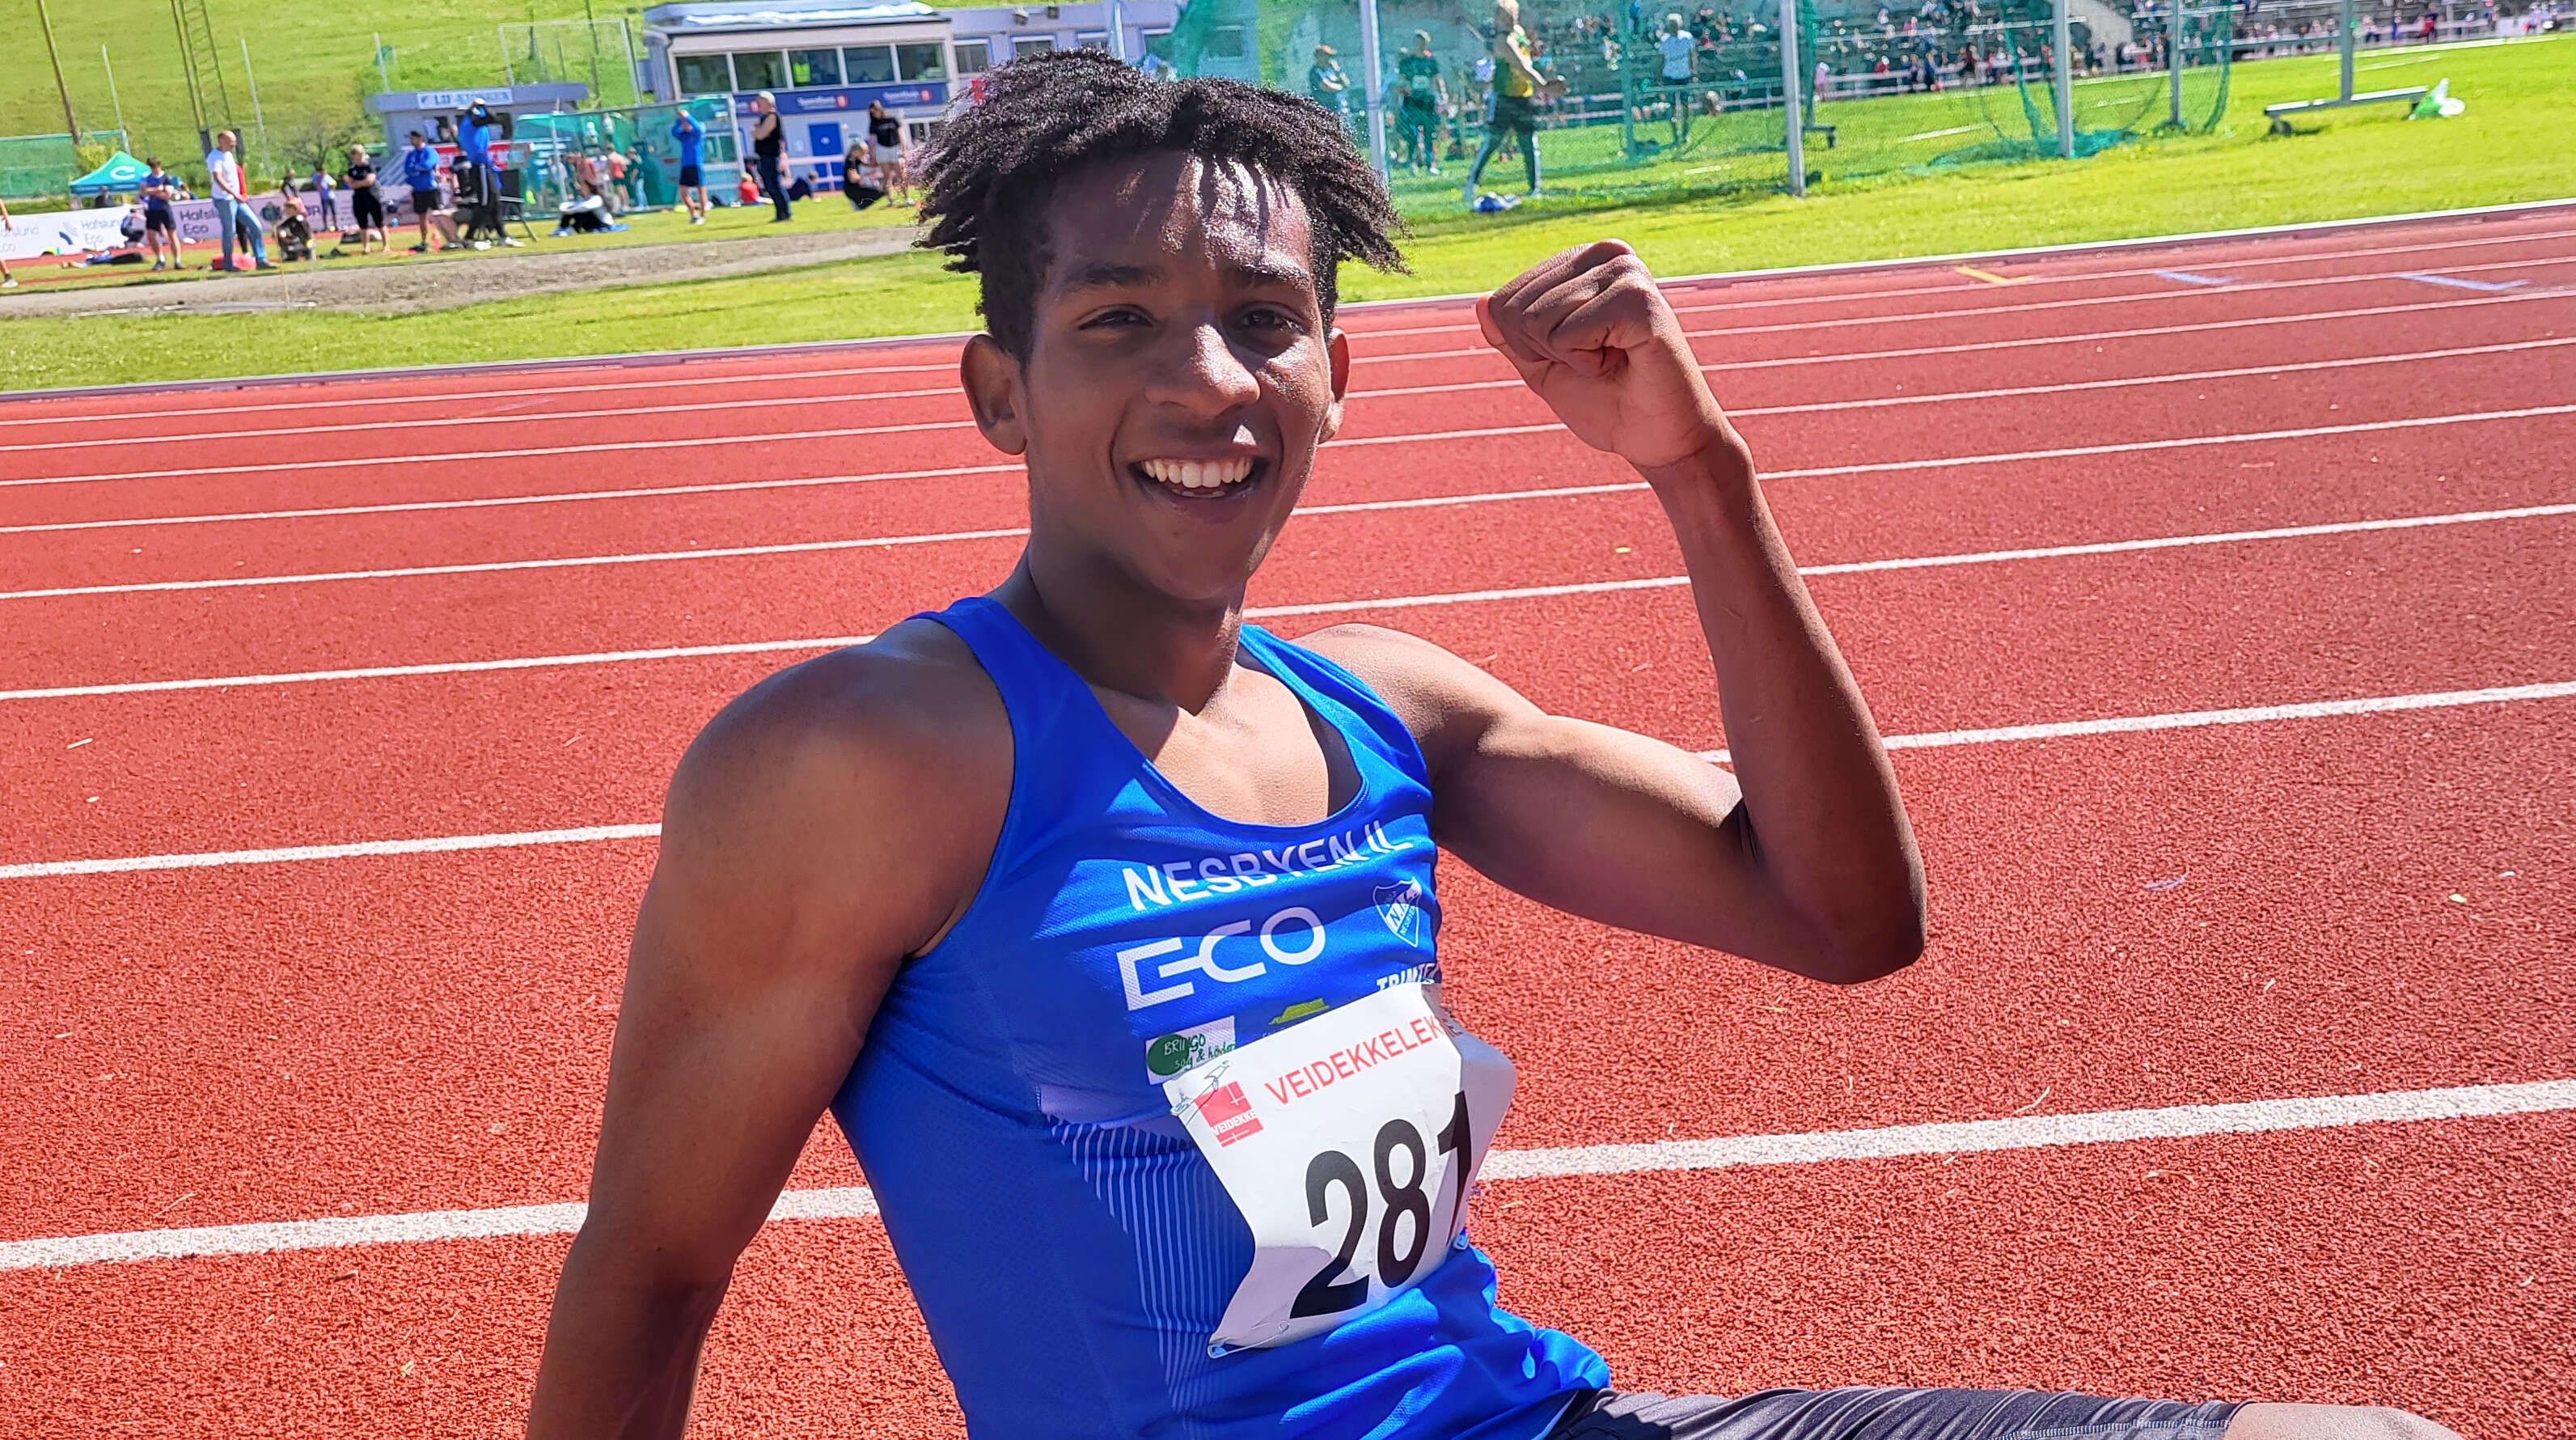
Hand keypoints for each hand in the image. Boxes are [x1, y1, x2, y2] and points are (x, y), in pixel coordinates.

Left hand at [1477, 240, 1731, 472]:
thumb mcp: (1545, 366)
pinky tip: (1623, 360)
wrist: (1658, 439)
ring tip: (1612, 361)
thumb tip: (1479, 303)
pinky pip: (1567, 334)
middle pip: (1516, 309)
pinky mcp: (1639, 298)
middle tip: (1598, 362)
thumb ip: (1511, 336)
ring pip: (1538, 320)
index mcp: (1584, 261)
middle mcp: (1606, 253)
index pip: (1504, 301)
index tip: (1578, 357)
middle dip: (1546, 352)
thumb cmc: (1608, 401)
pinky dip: (1586, 363)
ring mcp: (1626, 271)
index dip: (1529, 347)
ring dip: (1569, 359)